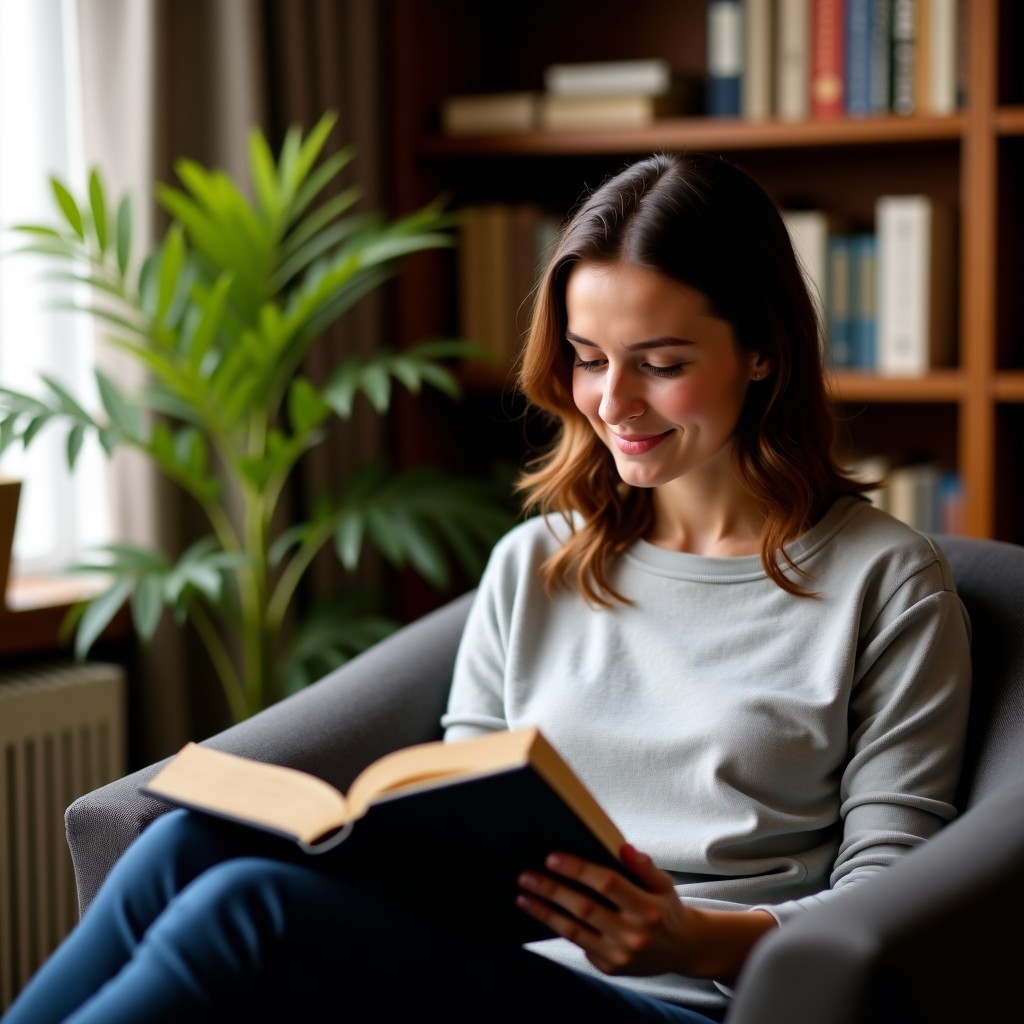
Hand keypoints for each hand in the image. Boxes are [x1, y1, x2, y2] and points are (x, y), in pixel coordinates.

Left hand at [516, 843, 696, 976]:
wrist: (682, 949)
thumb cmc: (665, 907)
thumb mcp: (663, 883)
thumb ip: (643, 866)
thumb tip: (623, 847)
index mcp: (648, 908)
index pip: (608, 883)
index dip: (578, 869)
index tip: (552, 857)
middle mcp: (634, 935)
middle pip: (585, 908)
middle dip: (552, 890)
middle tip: (526, 876)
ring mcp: (621, 956)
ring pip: (575, 931)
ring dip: (545, 913)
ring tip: (523, 897)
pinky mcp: (611, 968)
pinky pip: (580, 946)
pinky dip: (560, 928)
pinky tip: (544, 913)